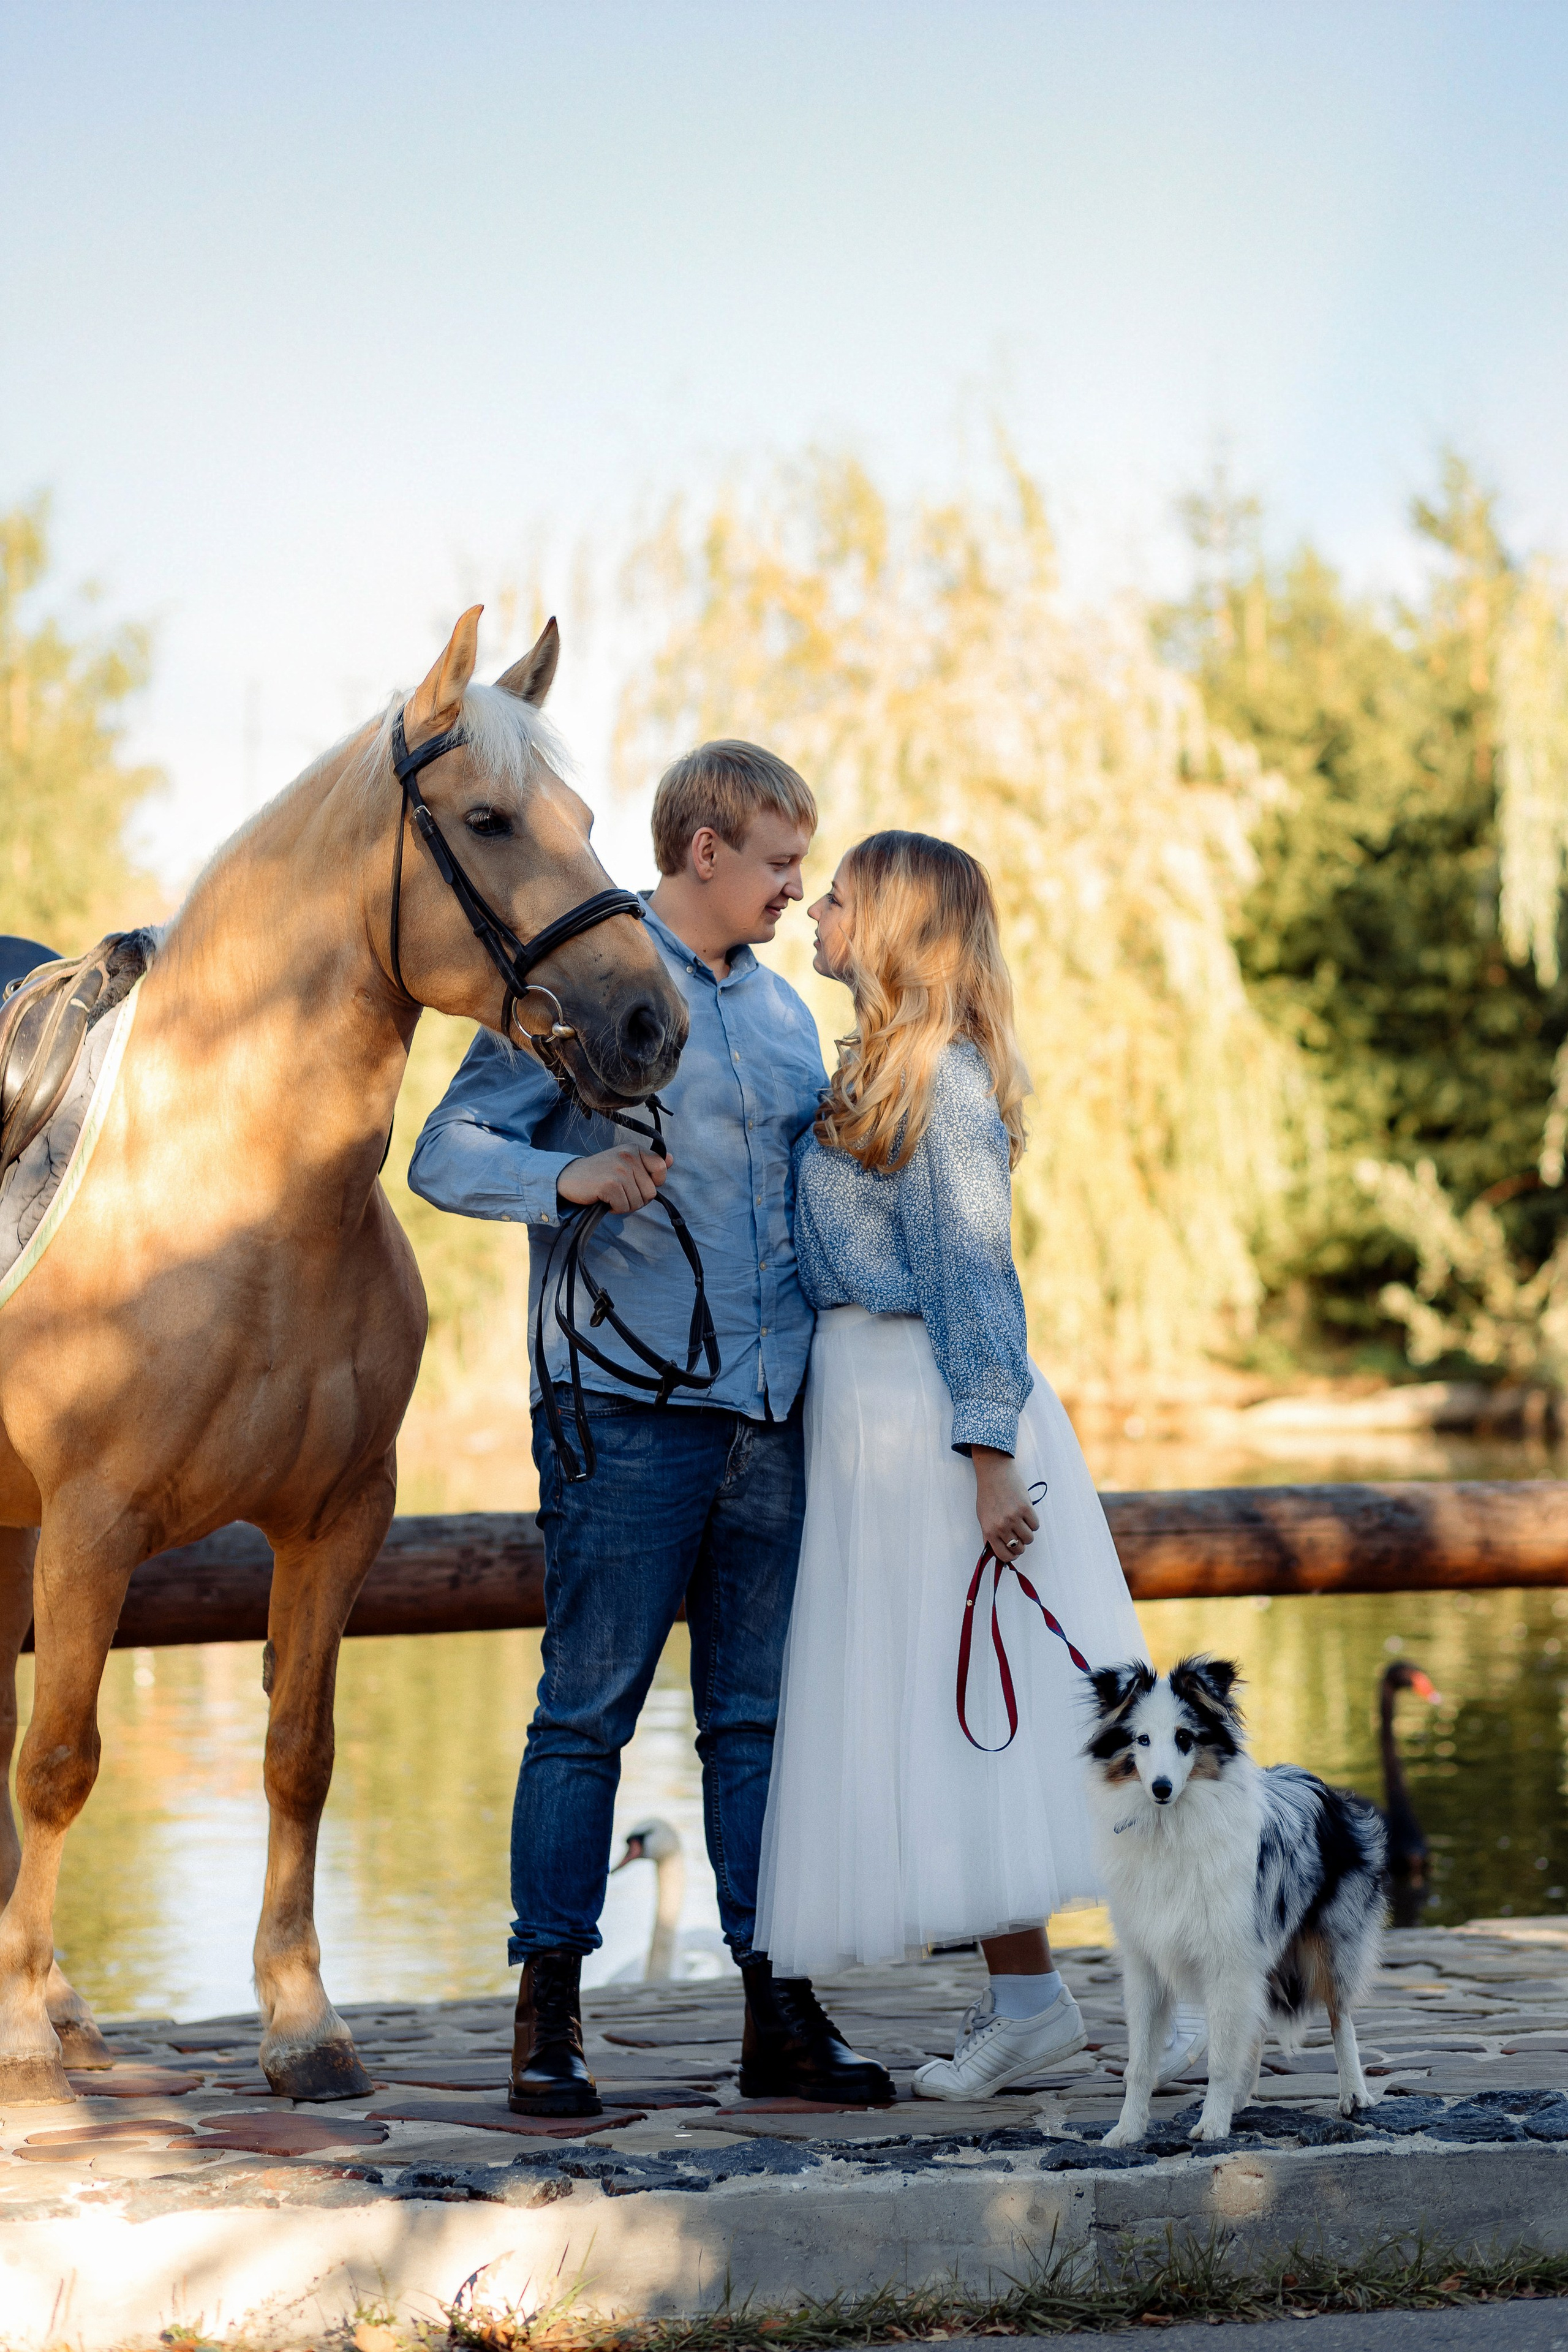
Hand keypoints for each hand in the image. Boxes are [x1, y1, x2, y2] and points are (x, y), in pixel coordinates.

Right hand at [556, 1145, 671, 1215]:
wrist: (569, 1177)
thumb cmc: (600, 1173)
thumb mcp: (625, 1162)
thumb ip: (648, 1162)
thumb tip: (671, 1159)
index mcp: (634, 1149)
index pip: (661, 1168)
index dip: (653, 1182)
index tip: (636, 1182)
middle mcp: (629, 1156)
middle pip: (650, 1192)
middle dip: (636, 1198)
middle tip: (618, 1191)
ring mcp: (620, 1170)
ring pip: (638, 1202)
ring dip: (624, 1205)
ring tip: (610, 1194)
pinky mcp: (610, 1184)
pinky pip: (624, 1207)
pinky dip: (614, 1208)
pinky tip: (604, 1199)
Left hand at [972, 1446, 1038, 1560]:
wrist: (994, 1474)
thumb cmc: (988, 1496)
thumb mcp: (983, 1518)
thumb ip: (989, 1536)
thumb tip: (997, 1552)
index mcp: (989, 1531)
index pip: (1004, 1555)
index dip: (1011, 1556)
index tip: (1013, 1552)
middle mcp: (1001, 1526)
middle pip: (1019, 1549)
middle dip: (1021, 1545)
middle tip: (1018, 1535)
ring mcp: (1014, 1517)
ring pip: (1029, 1538)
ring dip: (1028, 1533)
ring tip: (1021, 1522)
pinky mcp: (1026, 1508)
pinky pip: (1035, 1525)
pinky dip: (1033, 1522)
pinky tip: (1025, 1513)